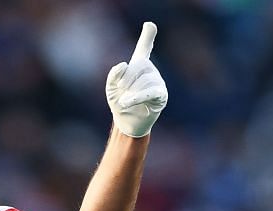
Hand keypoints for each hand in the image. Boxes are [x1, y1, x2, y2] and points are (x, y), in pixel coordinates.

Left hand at [106, 21, 167, 138]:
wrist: (126, 123)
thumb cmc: (119, 102)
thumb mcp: (111, 87)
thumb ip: (113, 74)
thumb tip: (123, 65)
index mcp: (139, 65)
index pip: (144, 48)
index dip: (147, 37)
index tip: (149, 25)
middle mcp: (150, 71)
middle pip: (140, 65)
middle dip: (127, 78)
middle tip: (121, 89)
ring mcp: (157, 82)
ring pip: (144, 80)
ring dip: (130, 92)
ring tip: (124, 102)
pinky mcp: (161, 95)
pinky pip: (150, 92)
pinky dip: (137, 97)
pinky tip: (127, 102)